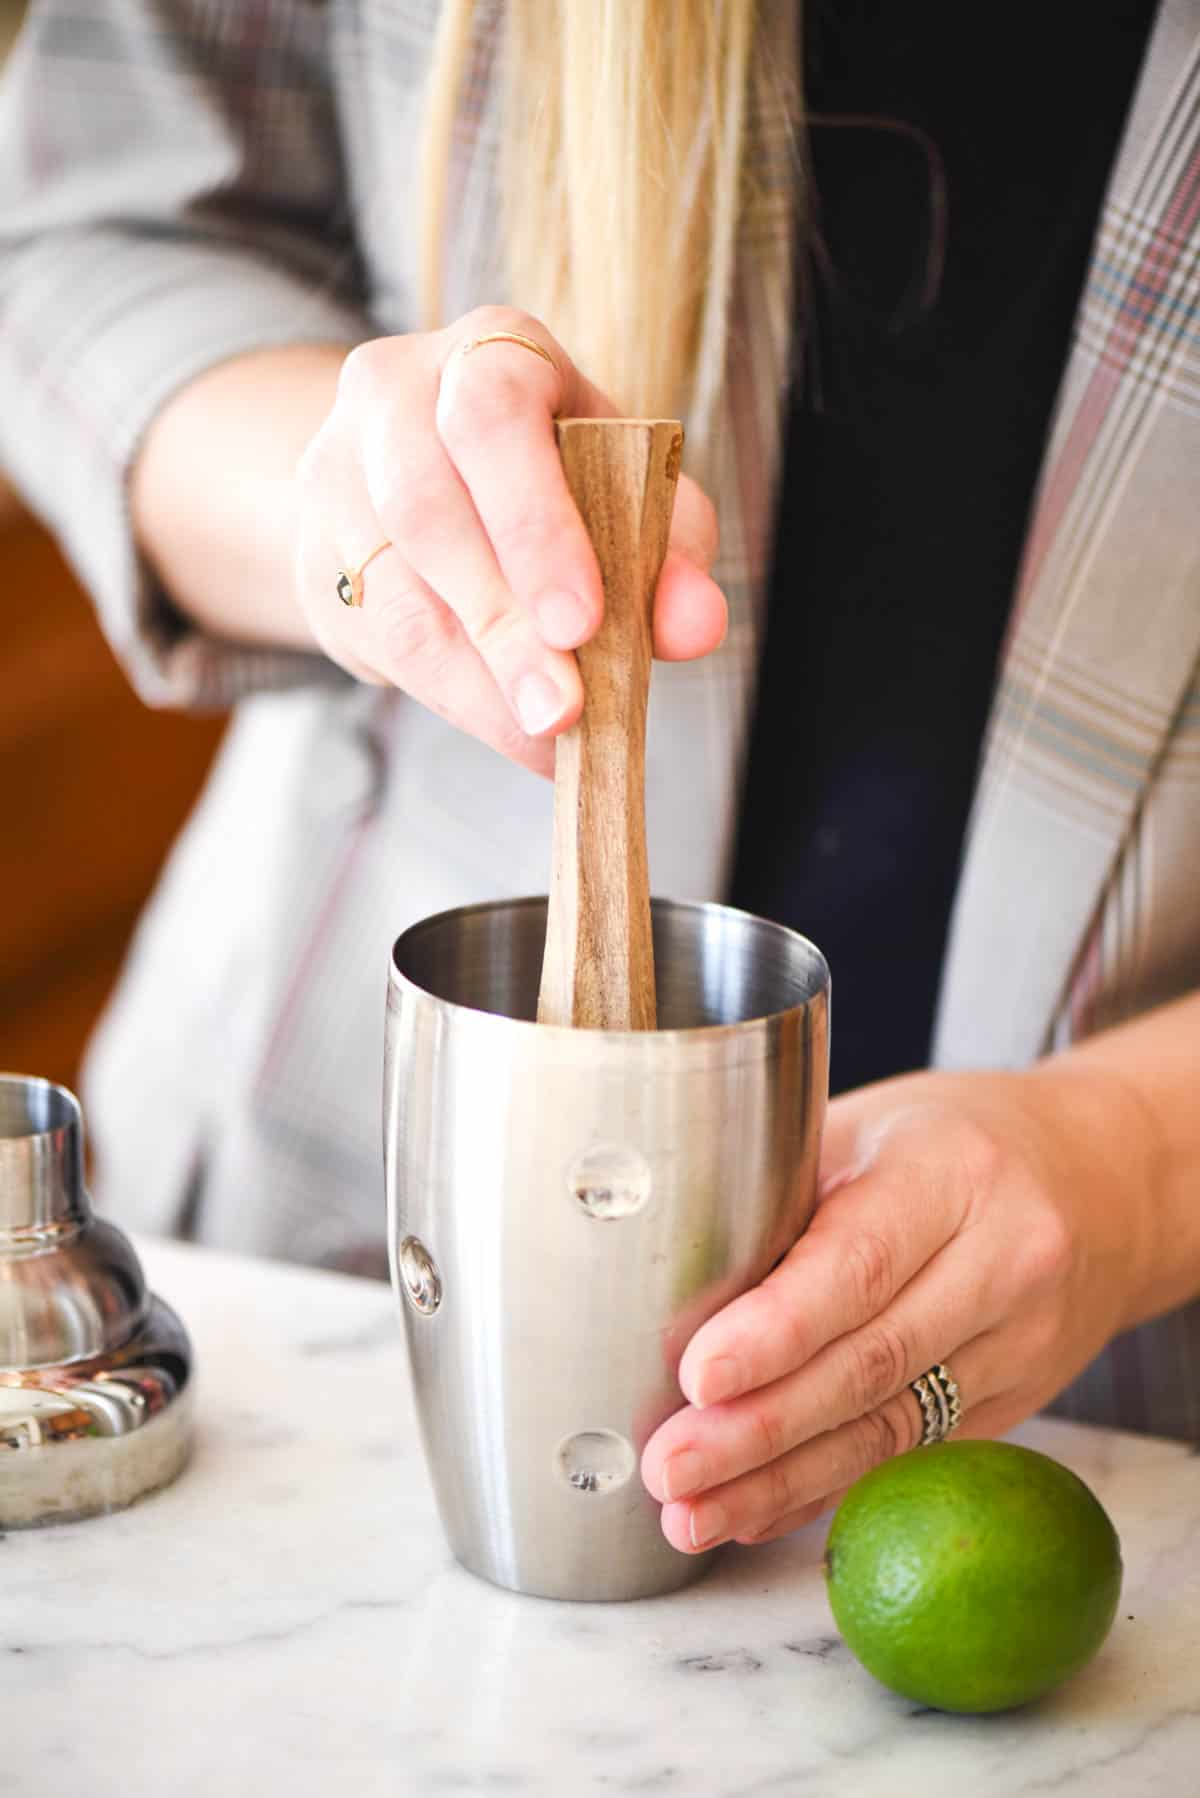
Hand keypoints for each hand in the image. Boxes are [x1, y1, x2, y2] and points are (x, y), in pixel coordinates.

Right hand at [292, 306, 724, 773]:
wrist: (432, 468)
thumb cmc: (556, 472)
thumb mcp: (629, 487)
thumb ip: (671, 549)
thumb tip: (696, 624)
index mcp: (488, 354)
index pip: (491, 415)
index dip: (534, 522)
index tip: (582, 621)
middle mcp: (393, 396)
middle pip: (425, 508)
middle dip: (503, 623)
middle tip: (564, 710)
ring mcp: (338, 476)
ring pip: (392, 589)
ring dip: (476, 677)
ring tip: (544, 735)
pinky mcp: (317, 558)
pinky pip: (378, 639)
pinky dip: (456, 695)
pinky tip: (513, 729)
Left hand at [641, 1061, 1158, 1549]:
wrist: (1095, 1178)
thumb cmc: (946, 1140)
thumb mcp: (867, 1128)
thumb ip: (782, 1195)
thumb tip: (659, 1283)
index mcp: (952, 1173)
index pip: (860, 1262)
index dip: (776, 1330)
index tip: (697, 1376)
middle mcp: (1003, 1262)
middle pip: (871, 1364)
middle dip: (759, 1428)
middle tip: (669, 1466)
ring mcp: (1021, 1343)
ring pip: (889, 1429)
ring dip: (780, 1482)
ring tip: (691, 1512)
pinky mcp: (1015, 1402)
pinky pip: (908, 1454)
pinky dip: (823, 1489)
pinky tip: (753, 1513)